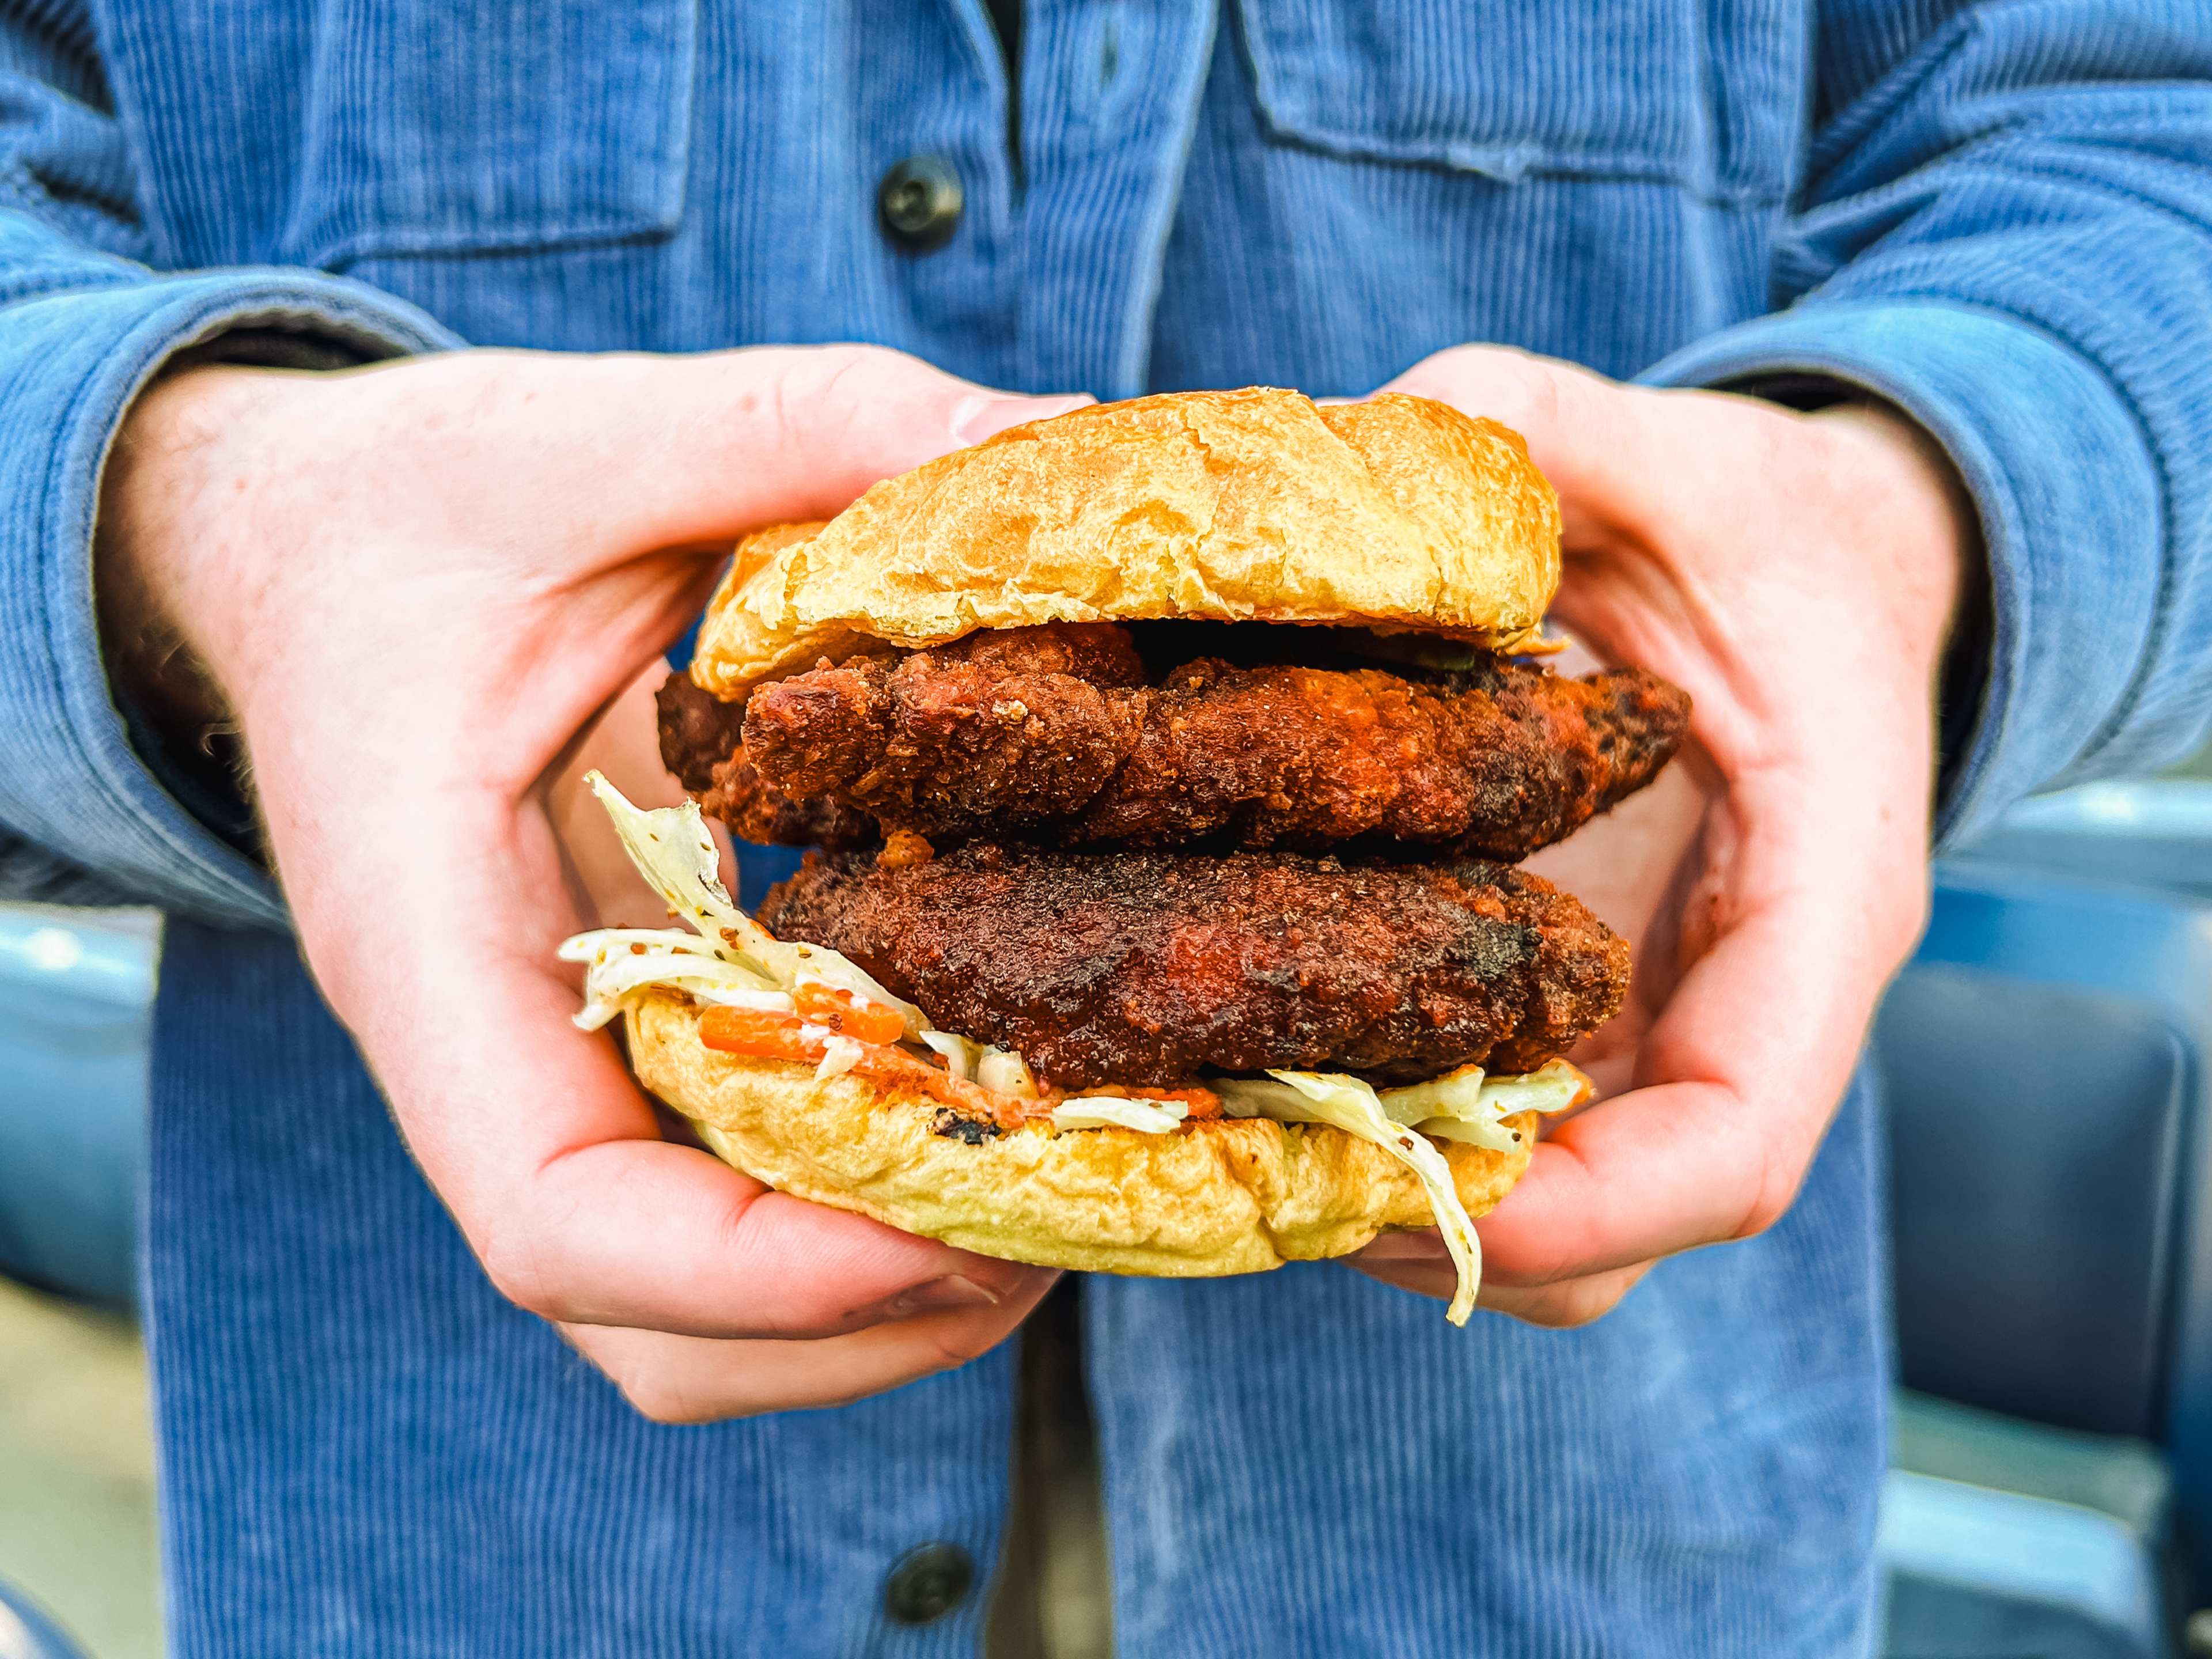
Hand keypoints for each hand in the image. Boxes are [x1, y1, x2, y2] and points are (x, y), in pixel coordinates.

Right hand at [97, 346, 1084, 1417]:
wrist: (293, 553)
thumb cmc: (402, 509)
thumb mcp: (584, 441)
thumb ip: (802, 431)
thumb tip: (1052, 438)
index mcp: (428, 939)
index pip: (558, 1216)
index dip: (763, 1273)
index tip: (959, 1229)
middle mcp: (487, 1052)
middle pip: (652, 1323)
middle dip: (870, 1312)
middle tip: (1075, 1211)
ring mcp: (552, 1069)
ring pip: (697, 1306)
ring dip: (886, 1290)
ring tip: (1068, 1180)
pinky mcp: (618, 1043)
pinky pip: (732, 1192)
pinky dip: (867, 1196)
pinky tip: (996, 1100)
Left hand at [1352, 345, 1974, 1325]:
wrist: (1820, 567)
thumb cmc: (1765, 527)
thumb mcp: (1666, 456)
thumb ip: (1538, 434)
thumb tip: (1370, 439)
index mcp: (1815, 904)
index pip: (1731, 1142)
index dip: (1582, 1208)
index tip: (1410, 1190)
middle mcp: (1735, 1004)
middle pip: (1617, 1230)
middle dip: (1447, 1229)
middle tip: (1258, 1165)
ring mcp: (1658, 1025)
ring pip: (1551, 1214)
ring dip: (1397, 1199)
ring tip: (1231, 1124)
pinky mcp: (1590, 1012)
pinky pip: (1502, 1132)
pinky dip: (1389, 1131)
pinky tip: (1258, 1059)